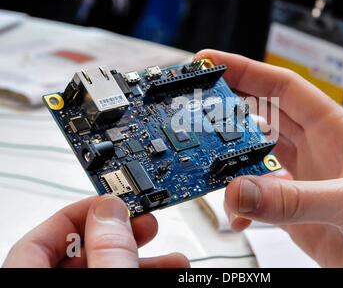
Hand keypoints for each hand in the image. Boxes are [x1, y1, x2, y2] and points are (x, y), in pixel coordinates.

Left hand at [2, 195, 189, 267]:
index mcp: (30, 285)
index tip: (113, 202)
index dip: (78, 214)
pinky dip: (142, 273)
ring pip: (105, 270)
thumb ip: (109, 252)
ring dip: (143, 258)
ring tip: (173, 258)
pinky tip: (170, 270)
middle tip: (148, 224)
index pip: (38, 240)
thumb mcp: (110, 285)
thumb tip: (110, 211)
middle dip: (121, 235)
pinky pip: (117, 281)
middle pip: (79, 254)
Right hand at [197, 49, 342, 267]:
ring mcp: (304, 179)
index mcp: (335, 130)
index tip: (212, 62)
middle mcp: (315, 149)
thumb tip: (242, 192)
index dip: (246, 70)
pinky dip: (243, 204)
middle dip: (228, 109)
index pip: (284, 88)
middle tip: (196, 108)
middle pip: (262, 117)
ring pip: (255, 158)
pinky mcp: (298, 209)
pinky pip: (259, 199)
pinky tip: (239, 213)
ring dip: (231, 162)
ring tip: (211, 168)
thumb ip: (297, 199)